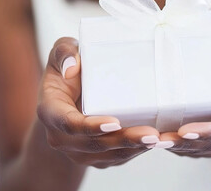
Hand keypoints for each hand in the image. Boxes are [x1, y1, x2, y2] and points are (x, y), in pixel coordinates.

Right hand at [37, 37, 160, 168]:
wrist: (67, 98)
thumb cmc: (67, 71)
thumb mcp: (60, 52)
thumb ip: (64, 52)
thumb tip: (72, 67)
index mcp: (50, 112)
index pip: (69, 123)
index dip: (91, 126)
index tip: (114, 123)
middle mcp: (61, 138)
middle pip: (95, 144)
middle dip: (124, 140)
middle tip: (150, 135)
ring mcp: (79, 151)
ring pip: (109, 155)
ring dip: (135, 149)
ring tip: (159, 140)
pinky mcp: (97, 157)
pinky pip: (118, 158)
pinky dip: (138, 151)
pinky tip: (157, 143)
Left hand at [160, 49, 210, 157]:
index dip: (210, 131)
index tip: (186, 131)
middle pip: (210, 143)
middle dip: (185, 142)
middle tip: (162, 137)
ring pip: (197, 150)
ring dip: (175, 146)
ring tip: (154, 141)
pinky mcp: (207, 147)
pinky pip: (189, 150)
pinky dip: (172, 146)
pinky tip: (154, 141)